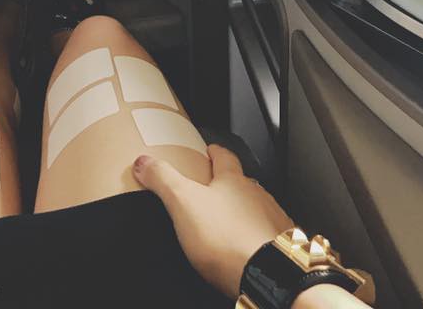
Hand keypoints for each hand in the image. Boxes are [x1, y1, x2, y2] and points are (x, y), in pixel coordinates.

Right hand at [133, 144, 293, 298]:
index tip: (209, 150)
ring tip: (225, 224)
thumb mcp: (184, 201)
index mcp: (233, 180)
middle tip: (211, 191)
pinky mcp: (278, 245)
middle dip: (228, 185)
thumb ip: (163, 179)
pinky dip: (254, 238)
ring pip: (255, 208)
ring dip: (243, 212)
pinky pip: (265, 235)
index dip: (215, 152)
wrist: (266, 273)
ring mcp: (270, 219)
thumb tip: (144, 162)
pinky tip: (244, 249)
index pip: (224, 156)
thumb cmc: (228, 238)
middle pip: (241, 182)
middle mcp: (256, 194)